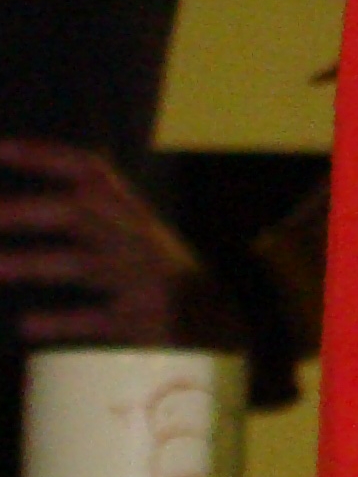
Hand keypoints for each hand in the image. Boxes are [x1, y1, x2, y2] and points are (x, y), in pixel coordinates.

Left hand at [0, 140, 241, 348]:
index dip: (46, 156)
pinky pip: (98, 321)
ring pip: (84, 264)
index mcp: (133, 214)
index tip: (1, 149)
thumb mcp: (138, 236)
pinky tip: (27, 324)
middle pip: (82, 213)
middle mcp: (137, 239)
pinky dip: (63, 322)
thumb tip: (51, 189)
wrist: (217, 327)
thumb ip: (99, 213)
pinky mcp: (140, 323)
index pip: (91, 170)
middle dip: (31, 212)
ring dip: (36, 263)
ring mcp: (140, 281)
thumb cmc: (160, 278)